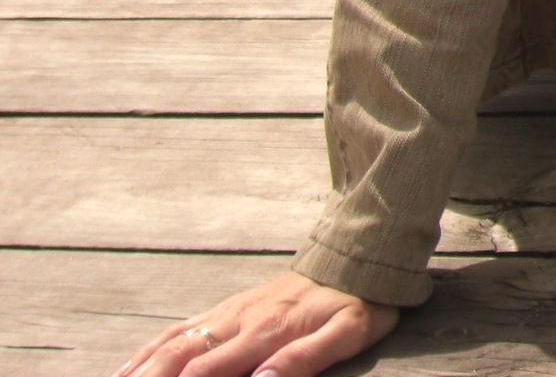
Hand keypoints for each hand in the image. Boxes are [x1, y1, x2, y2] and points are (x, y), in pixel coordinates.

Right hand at [114, 272, 395, 376]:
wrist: (361, 257)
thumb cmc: (359, 303)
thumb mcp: (348, 333)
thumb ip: (306, 358)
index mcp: (264, 333)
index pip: (205, 373)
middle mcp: (237, 321)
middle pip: (176, 358)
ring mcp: (228, 312)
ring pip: (170, 343)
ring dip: (137, 370)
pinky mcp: (226, 307)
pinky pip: (179, 329)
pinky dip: (148, 350)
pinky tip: (129, 367)